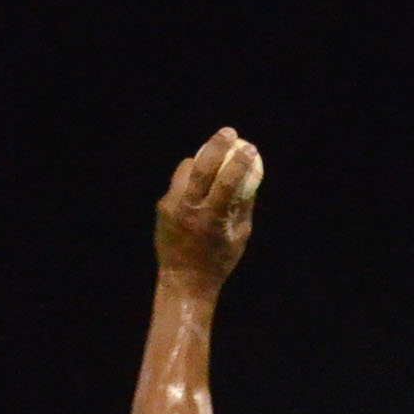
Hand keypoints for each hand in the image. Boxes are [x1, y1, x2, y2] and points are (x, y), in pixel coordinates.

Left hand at [154, 126, 264, 289]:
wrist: (184, 280)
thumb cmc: (219, 261)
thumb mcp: (240, 236)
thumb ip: (244, 206)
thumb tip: (251, 177)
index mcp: (212, 218)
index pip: (228, 181)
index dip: (241, 162)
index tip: (250, 149)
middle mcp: (189, 209)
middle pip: (202, 167)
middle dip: (217, 145)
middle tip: (229, 133)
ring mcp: (172, 206)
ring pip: (186, 170)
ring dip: (201, 159)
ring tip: (213, 157)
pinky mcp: (162, 207)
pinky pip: (179, 183)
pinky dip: (191, 178)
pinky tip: (199, 182)